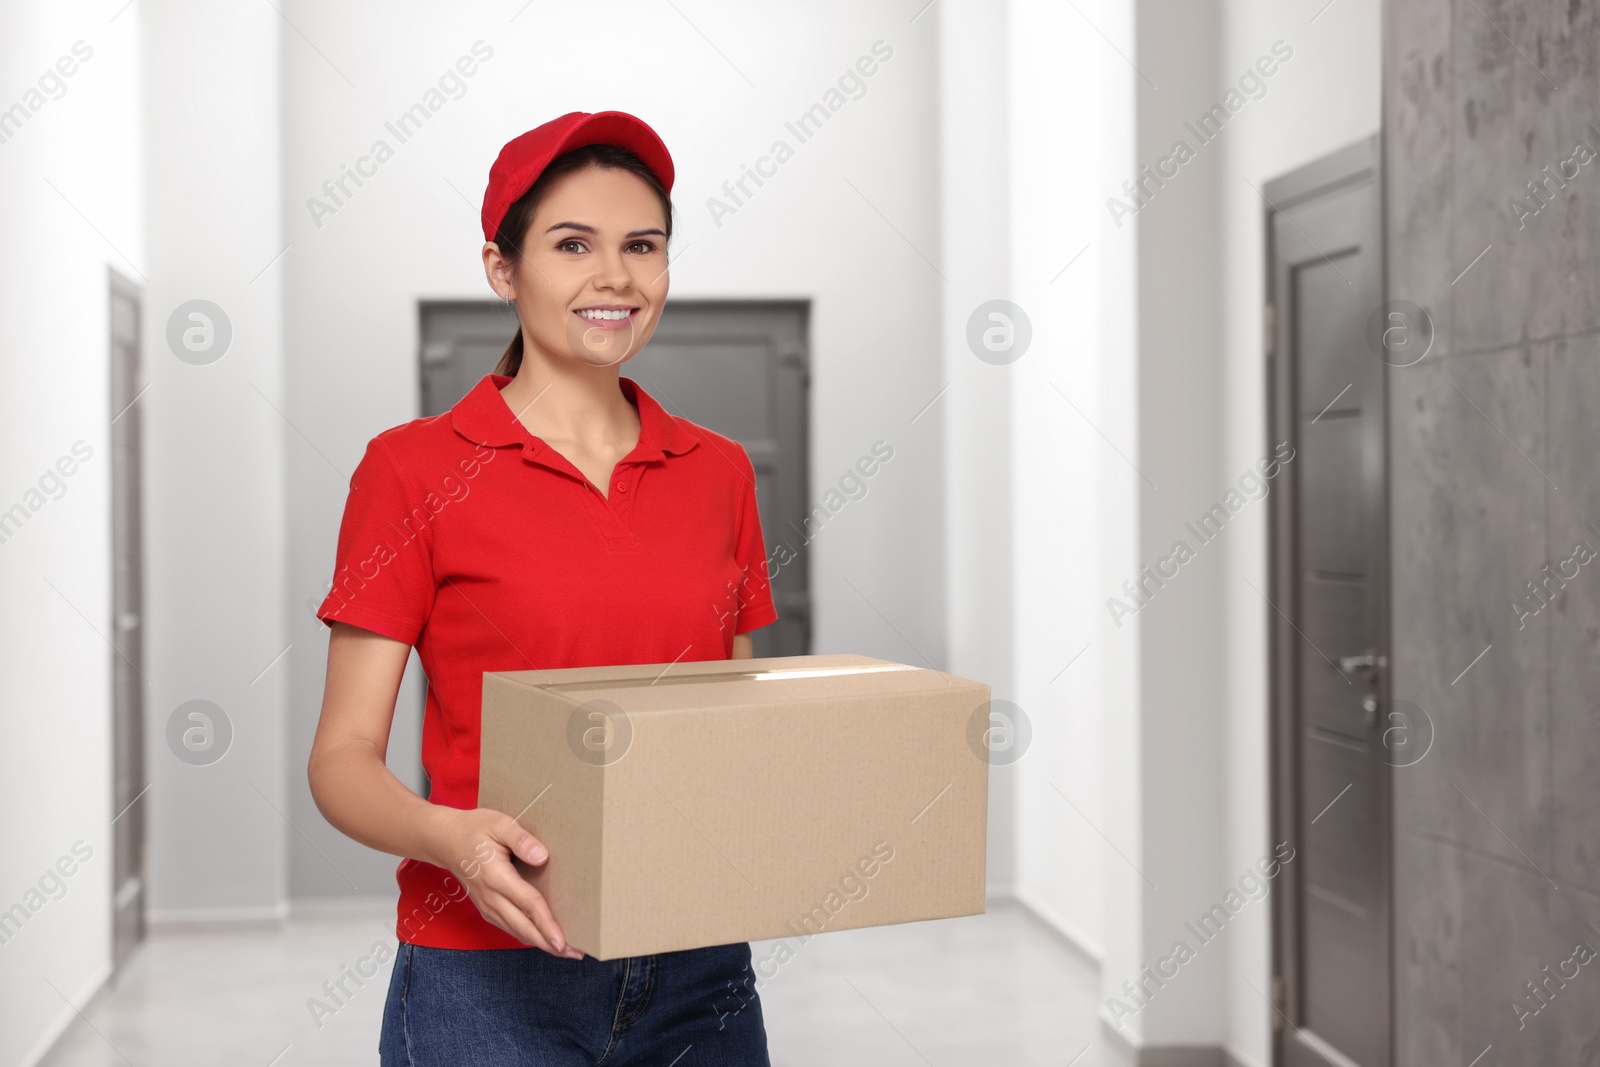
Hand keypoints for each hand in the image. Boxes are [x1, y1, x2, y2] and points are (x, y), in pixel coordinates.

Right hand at [425, 807, 582, 958]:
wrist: (444, 840)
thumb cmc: (474, 829)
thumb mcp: (499, 824)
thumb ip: (521, 840)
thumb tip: (542, 857)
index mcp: (496, 877)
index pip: (528, 904)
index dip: (547, 924)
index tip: (563, 941)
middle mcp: (491, 897)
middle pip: (524, 927)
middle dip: (549, 943)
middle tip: (575, 954)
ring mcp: (487, 906)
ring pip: (517, 931)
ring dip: (541, 943)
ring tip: (565, 950)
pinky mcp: (487, 908)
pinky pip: (510, 927)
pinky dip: (528, 936)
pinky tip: (543, 939)